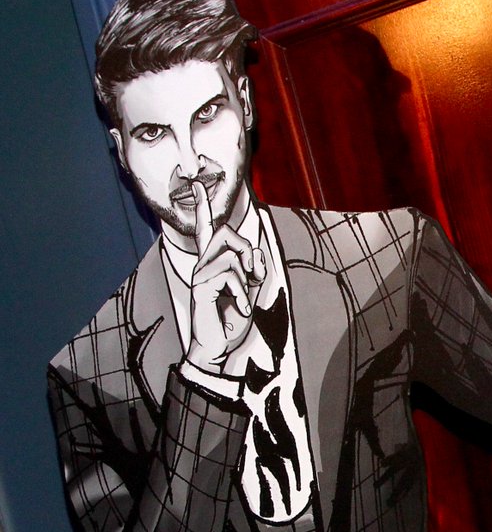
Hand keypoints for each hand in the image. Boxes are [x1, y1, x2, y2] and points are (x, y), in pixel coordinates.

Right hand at [186, 180, 265, 373]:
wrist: (217, 347)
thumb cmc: (230, 318)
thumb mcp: (250, 290)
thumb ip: (254, 268)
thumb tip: (253, 251)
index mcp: (214, 263)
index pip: (207, 230)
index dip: (203, 207)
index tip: (197, 184)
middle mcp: (203, 264)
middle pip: (226, 234)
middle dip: (246, 250)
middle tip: (250, 276)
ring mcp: (199, 275)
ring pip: (232, 256)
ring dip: (246, 279)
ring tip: (240, 298)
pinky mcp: (199, 287)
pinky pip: (231, 275)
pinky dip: (242, 293)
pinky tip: (237, 307)